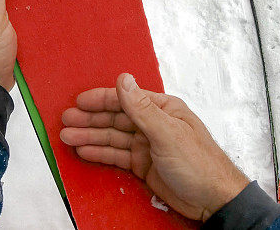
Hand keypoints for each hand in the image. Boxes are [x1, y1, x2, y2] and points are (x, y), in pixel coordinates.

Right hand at [60, 73, 248, 220]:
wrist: (214, 200)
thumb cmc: (200, 164)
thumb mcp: (168, 133)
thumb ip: (142, 108)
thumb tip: (124, 80)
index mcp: (163, 109)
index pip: (126, 99)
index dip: (101, 99)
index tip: (79, 102)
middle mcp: (154, 124)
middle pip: (116, 118)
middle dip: (90, 120)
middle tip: (66, 121)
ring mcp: (148, 145)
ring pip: (113, 137)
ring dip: (90, 137)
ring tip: (67, 138)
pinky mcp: (144, 165)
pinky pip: (117, 156)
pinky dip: (100, 153)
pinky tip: (84, 151)